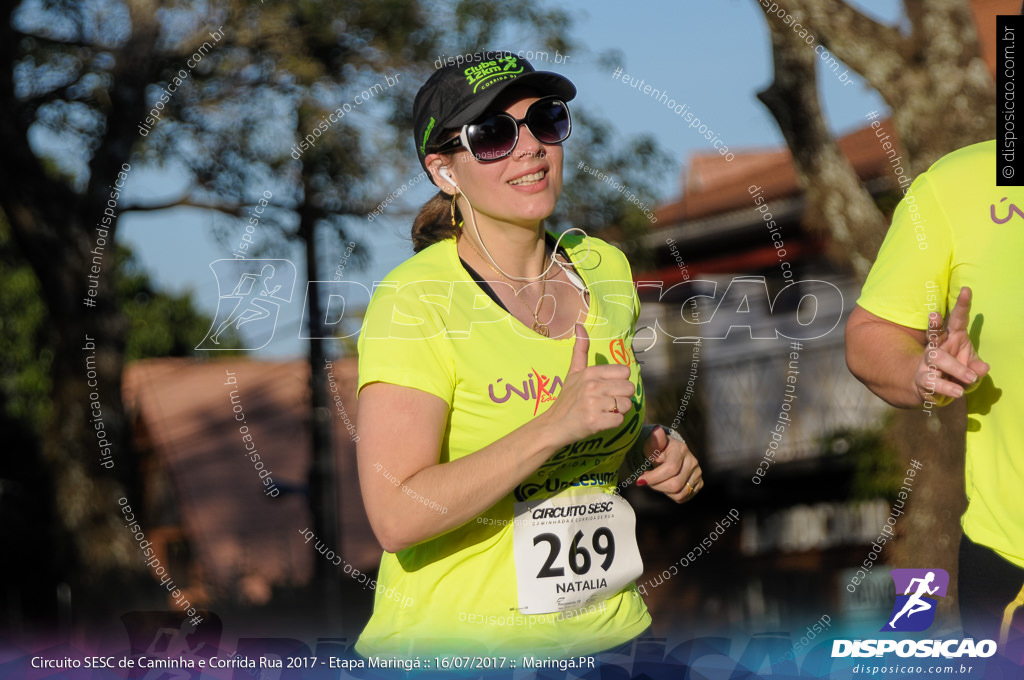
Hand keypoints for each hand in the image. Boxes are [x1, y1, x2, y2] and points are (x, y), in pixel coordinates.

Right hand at [540, 324, 635, 446]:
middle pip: (629, 389)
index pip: (625, 372)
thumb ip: (580, 349)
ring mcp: (593, 404)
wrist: (553, 425)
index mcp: (590, 372)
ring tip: (603, 412)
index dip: (620, 382)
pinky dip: (613, 423)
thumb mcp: (573, 372)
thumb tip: (579, 325)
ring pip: (626, 405)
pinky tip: (601, 421)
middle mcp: (592, 386)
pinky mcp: (595, 422)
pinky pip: (619, 420)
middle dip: (622, 397)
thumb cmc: (567, 399)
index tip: (608, 388)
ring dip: (618, 411)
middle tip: (607, 402)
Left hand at [637, 426, 701, 502]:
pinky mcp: (699, 483)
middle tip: (648, 480)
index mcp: (681, 449)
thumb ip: (653, 440)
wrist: (668, 453)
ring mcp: (697, 473)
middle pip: (675, 485)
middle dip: (657, 486)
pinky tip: (665, 485)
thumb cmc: (656, 449)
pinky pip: (684, 497)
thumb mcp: (651, 444)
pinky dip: (671, 495)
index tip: (640, 480)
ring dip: (664, 491)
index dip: (654, 478)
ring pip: (680, 494)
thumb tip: (657, 430)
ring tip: (657, 482)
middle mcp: (692, 461)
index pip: (670, 469)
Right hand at [915, 287, 988, 405]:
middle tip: (936, 317)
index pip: (957, 319)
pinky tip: (958, 392)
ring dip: (955, 367)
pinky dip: (947, 387)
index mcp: (952, 338)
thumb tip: (982, 368)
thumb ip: (977, 368)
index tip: (966, 290)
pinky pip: (932, 381)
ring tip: (970, 378)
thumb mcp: (972, 369)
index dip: (961, 305)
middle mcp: (938, 347)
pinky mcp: (923, 379)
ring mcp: (928, 362)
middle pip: (935, 334)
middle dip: (935, 325)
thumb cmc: (956, 372)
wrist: (934, 390)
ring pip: (936, 358)